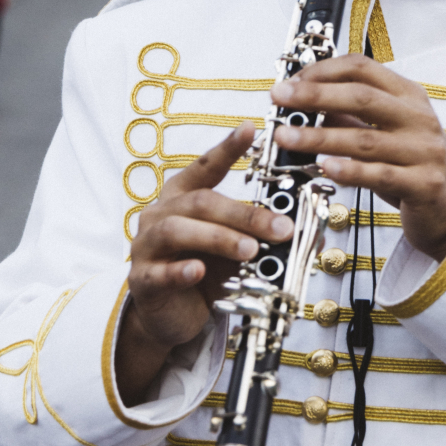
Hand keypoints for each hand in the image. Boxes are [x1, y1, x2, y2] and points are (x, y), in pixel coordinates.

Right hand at [118, 126, 287, 403]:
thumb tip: (302, 225)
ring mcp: (147, 245)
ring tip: (249, 250)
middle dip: (244, 214)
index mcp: (183, 196)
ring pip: (178, 231)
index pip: (205, 166)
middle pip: (201, 201)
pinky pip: (159, 271)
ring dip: (218, 238)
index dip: (226, 148)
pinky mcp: (142, 279)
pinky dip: (180, 270)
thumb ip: (259, 235)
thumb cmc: (203, 272)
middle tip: (279, 228)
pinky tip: (197, 271)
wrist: (172, 316)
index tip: (249, 129)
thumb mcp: (233, 248)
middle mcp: (161, 213)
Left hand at [275, 57, 445, 260]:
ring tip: (286, 138)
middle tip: (280, 97)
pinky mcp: (424, 183)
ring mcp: (424, 151)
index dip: (324, 70)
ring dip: (320, 137)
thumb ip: (351, 113)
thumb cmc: (413, 163)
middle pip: (362, 97)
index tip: (291, 80)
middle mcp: (418, 118)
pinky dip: (350, 170)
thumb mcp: (386, 130)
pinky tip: (325, 168)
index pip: (363, 69)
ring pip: (365, 139)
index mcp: (408, 95)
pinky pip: (380, 175)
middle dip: (315, 95)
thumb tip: (307, 96)